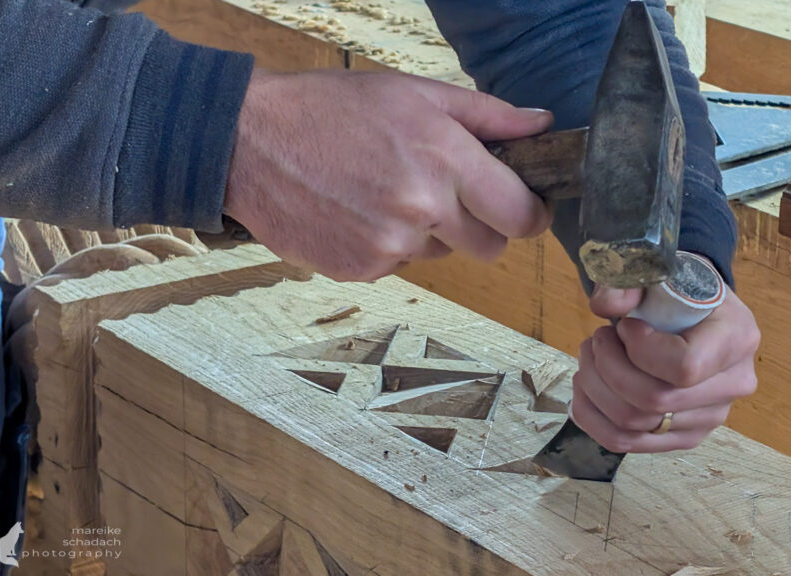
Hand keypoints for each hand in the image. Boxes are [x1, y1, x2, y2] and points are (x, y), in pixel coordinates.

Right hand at [224, 69, 554, 281]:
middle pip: (490, 247)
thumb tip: (542, 125)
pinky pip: (398, 266)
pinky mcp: (361, 270)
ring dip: (429, 233)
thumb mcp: (413, 93)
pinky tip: (358, 211)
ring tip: (386, 192)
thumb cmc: (330, 109)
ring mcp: (389, 245)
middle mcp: (422, 209)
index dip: (531, 214)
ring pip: (441, 256)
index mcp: (444, 159)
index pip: (521, 215)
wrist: (248, 142)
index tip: (526, 207)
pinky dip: (388, 245)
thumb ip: (487, 115)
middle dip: (482, 225)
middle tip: (449, 195)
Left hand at [570, 283, 759, 452]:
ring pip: (635, 424)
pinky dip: (593, 418)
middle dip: (607, 367)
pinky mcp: (684, 437)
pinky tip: (584, 391)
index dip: (640, 349)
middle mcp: (732, 385)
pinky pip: (627, 443)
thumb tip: (604, 305)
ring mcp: (710, 418)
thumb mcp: (661, 273)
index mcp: (736, 339)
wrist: (698, 313)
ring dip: (595, 390)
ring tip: (589, 359)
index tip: (626, 326)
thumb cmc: (682, 292)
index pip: (684, 366)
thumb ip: (629, 282)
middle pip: (654, 400)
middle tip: (596, 340)